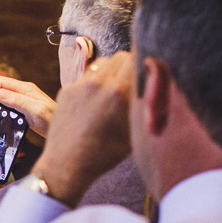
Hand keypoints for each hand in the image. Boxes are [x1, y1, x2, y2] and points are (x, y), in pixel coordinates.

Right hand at [0, 76, 56, 133]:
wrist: (64, 132)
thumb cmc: (53, 120)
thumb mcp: (35, 110)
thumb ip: (18, 101)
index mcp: (25, 88)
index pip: (0, 81)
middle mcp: (23, 91)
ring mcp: (23, 100)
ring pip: (2, 96)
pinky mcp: (23, 109)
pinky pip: (7, 105)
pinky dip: (0, 110)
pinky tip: (0, 118)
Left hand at [35, 51, 134, 206]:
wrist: (68, 164)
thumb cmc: (105, 153)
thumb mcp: (134, 130)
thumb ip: (143, 104)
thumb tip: (155, 83)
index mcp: (119, 92)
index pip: (136, 58)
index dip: (142, 65)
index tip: (144, 74)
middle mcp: (99, 83)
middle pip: (120, 57)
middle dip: (127, 67)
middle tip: (129, 84)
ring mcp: (80, 85)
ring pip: (102, 63)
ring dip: (110, 72)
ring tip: (111, 93)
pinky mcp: (66, 90)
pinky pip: (85, 77)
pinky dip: (93, 84)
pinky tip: (93, 102)